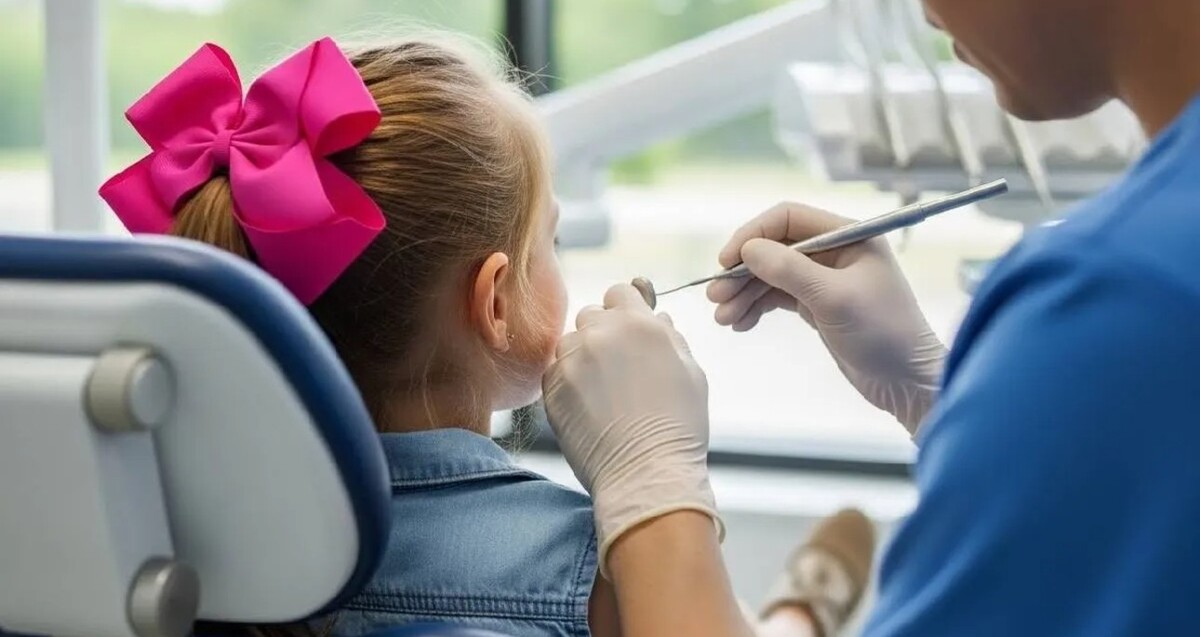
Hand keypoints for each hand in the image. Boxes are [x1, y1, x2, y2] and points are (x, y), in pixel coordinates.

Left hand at [542, 284, 720, 574]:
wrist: (647, 473)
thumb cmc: (678, 427)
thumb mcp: (690, 372)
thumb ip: (670, 337)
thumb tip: (657, 317)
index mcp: (639, 324)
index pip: (620, 292)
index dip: (626, 310)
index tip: (630, 332)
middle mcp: (600, 335)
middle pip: (590, 315)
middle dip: (602, 333)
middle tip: (619, 367)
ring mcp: (571, 362)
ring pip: (569, 344)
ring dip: (582, 358)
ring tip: (603, 393)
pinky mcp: (551, 390)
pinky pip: (554, 372)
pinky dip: (567, 383)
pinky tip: (588, 407)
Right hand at [708, 201, 947, 434]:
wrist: (908, 382)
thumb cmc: (883, 333)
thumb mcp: (834, 298)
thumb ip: (789, 270)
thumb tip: (748, 250)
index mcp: (848, 236)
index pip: (788, 218)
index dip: (754, 234)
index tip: (727, 260)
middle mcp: (835, 252)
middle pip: (775, 248)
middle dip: (743, 271)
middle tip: (716, 297)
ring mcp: (825, 279)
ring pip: (772, 275)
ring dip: (744, 293)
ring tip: (723, 318)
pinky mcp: (818, 305)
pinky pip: (778, 297)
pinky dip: (757, 307)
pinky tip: (741, 323)